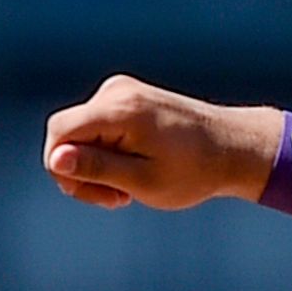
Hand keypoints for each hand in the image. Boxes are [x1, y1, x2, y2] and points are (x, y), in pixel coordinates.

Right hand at [43, 76, 283, 211]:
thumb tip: (56, 159)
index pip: (59, 132)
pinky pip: (98, 127)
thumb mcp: (143, 180)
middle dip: (81, 171)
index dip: (63, 168)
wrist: (235, 148)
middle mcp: (116, 91)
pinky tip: (135, 170)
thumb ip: (97, 168)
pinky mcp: (128, 97)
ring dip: (97, 165)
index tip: (97, 196)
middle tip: (115, 200)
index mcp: (120, 109)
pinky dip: (109, 152)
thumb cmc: (195, 170)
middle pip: (67, 133)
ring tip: (128, 189)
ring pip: (81, 132)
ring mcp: (122, 90)